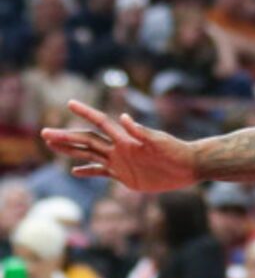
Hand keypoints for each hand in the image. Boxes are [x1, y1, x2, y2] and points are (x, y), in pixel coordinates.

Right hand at [41, 100, 198, 191]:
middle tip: (44, 133)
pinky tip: (75, 171)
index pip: (100, 122)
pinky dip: (88, 172)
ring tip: (52, 145)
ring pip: (89, 154)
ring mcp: (120, 161)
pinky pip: (101, 172)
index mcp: (125, 138)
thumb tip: (125, 118)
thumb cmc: (176, 151)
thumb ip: (142, 132)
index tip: (69, 102)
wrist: (188, 167)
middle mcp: (119, 147)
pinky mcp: (124, 175)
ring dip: (71, 150)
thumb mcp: (159, 141)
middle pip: (86, 139)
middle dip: (66, 136)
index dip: (85, 112)